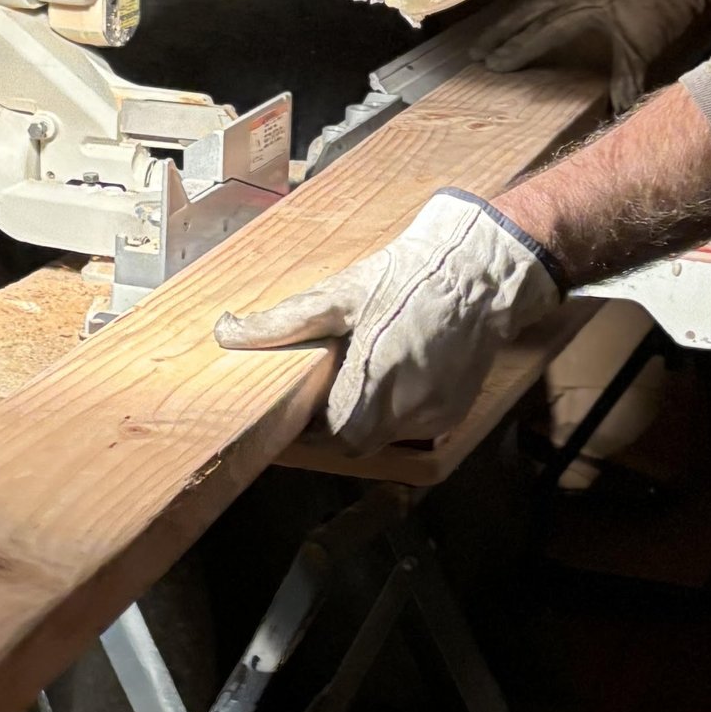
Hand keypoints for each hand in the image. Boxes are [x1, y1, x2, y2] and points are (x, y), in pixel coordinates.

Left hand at [214, 190, 561, 450]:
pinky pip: (416, 424)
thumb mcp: (342, 293)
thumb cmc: (409, 277)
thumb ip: (285, 322)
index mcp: (376, 382)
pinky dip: (399, 408)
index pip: (332, 438)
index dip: (311, 429)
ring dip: (369, 415)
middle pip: (358, 441)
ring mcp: (437, 414)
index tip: (298, 409)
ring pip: (387, 435)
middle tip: (326, 388)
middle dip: (337, 423)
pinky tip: (397, 372)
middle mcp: (410, 408)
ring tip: (365, 372)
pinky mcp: (456, 410)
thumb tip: (228, 332)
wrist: (483, 269)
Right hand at [471, 0, 710, 113]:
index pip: (538, 33)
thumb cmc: (666, 3)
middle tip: (475, 49)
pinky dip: (537, 1)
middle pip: (527, 12)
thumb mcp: (645, 46)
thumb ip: (625, 80)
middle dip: (501, 32)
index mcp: (581, 8)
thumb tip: (616, 116)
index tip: (490, 64)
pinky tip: (536, 7)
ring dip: (514, 16)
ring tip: (494, 30)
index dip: (514, 50)